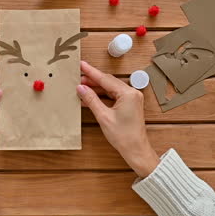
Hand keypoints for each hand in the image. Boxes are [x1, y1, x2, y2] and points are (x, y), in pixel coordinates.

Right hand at [76, 61, 158, 177]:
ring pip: (110, 88)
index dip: (91, 72)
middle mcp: (132, 93)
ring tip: (81, 86)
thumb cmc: (123, 136)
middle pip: (108, 82)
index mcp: (128, 94)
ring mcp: (131, 98)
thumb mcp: (103, 116)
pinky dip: (101, 95)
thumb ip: (91, 100)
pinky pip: (113, 95)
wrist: (136, 150)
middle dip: (92, 79)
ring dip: (96, 88)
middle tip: (78, 76)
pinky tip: (90, 96)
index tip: (82, 65)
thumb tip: (81, 88)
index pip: (105, 79)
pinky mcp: (129, 104)